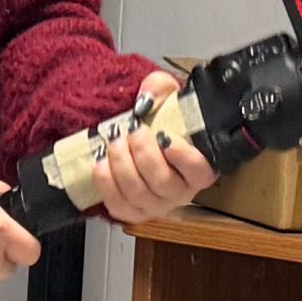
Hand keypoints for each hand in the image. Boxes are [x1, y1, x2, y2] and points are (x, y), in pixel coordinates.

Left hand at [90, 72, 219, 228]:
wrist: (137, 136)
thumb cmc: (159, 121)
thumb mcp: (165, 96)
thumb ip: (160, 88)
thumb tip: (145, 99)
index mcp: (198, 168)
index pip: (199, 171)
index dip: (184, 158)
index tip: (166, 137)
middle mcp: (180, 192)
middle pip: (162, 182)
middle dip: (143, 153)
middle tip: (133, 130)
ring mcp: (156, 205)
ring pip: (138, 193)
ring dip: (121, 164)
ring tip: (114, 141)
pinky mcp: (132, 212)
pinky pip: (118, 205)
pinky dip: (106, 182)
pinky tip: (102, 161)